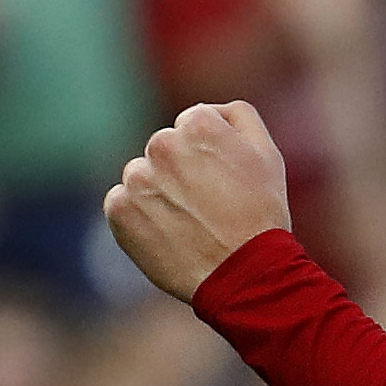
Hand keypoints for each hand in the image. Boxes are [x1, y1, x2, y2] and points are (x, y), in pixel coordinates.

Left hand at [103, 101, 291, 304]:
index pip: (190, 126)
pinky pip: (122, 203)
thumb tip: (208, 110)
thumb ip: (236, 117)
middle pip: (164, 150)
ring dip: (157, 193)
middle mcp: (162, 144)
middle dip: (179, 171)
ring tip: (187, 222)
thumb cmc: (260, 215)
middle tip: (206, 205)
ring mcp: (137, 178)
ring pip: (142, 177)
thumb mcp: (267, 153)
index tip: (220, 180)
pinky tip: (166, 233)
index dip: (207, 154)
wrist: (243, 274)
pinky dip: (139, 217)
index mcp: (198, 123)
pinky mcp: (119, 210)